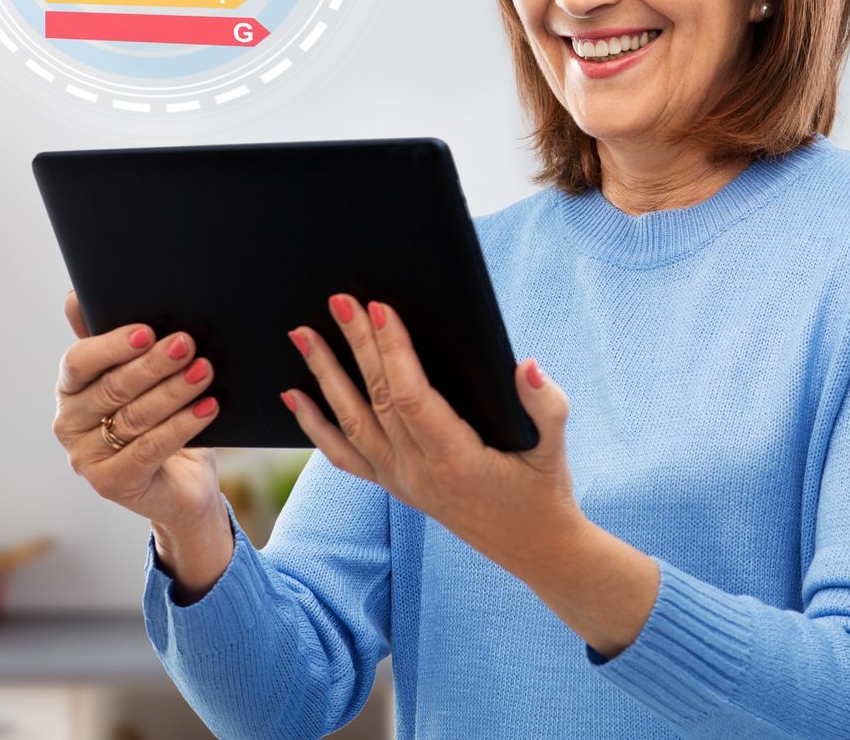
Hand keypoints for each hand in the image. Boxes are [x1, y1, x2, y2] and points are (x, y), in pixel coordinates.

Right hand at [52, 289, 223, 530]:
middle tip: (187, 344)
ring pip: (135, 417)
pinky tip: (207, 407)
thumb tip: (75, 296)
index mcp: (69, 389)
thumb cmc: (159, 420)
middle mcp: (68, 424)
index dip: (111, 345)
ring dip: (174, 390)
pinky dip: (182, 425)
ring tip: (204, 371)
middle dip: (153, 364)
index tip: (146, 331)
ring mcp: (85, 458)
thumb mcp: (141, 378)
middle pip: (112, 388)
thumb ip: (117, 342)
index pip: (79, 362)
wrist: (181, 484)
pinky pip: (151, 448)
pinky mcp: (111, 484)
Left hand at [279, 293, 579, 567]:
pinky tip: (294, 396)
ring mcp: (400, 481)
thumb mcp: (555, 451)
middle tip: (337, 300)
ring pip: (351, 422)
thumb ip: (547, 406)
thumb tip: (526, 366)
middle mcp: (418, 473)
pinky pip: (344, 455)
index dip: (393, 352)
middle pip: (376, 399)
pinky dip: (315, 425)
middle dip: (356, 345)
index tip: (381, 309)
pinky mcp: (394, 485)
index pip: (411, 397)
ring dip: (325, 375)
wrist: (532, 550)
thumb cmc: (545, 493)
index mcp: (456, 461)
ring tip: (302, 334)